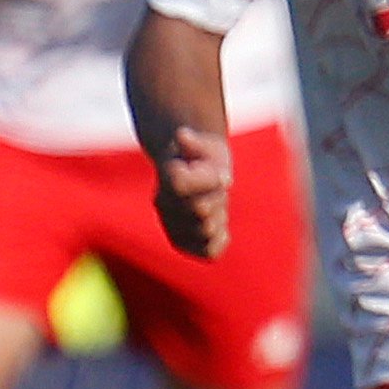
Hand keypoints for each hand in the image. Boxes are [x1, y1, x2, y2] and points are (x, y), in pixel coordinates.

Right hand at [154, 126, 232, 258]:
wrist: (191, 172)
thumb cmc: (202, 156)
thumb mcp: (205, 144)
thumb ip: (195, 142)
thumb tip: (182, 136)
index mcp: (168, 177)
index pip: (181, 185)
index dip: (210, 180)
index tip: (224, 175)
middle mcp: (164, 204)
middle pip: (201, 210)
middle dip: (217, 199)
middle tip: (219, 192)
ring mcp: (172, 226)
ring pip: (207, 231)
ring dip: (219, 218)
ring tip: (216, 206)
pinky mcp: (184, 244)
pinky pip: (209, 252)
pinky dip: (220, 239)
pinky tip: (220, 226)